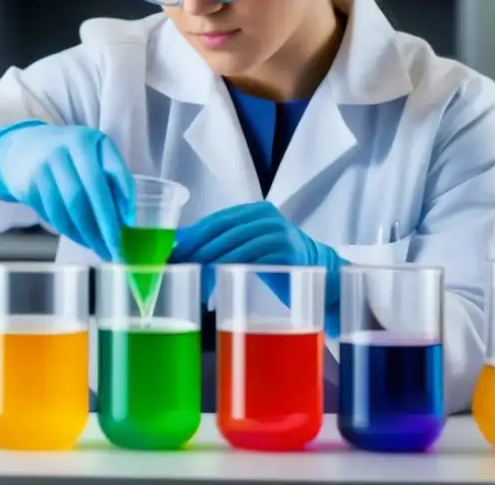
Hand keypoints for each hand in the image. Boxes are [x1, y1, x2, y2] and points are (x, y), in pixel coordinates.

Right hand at [0, 120, 134, 260]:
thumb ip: (115, 175)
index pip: (103, 177)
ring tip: (100, 249)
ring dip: (85, 236)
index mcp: (82, 142)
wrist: (26, 145)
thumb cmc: (72, 151)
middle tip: (115, 250)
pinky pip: (52, 216)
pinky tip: (82, 239)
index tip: (129, 224)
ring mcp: (40, 171)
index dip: (118, 202)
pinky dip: (70, 232)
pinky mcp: (28, 188)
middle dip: (101, 228)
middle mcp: (59, 154)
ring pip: (65, 212)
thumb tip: (126, 215)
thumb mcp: (97, 150)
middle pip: (82, 198)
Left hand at [170, 201, 345, 320]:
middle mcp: (267, 217)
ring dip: (208, 263)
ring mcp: (279, 233)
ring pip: (233, 245)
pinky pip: (249, 260)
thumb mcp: (252, 245)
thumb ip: (224, 242)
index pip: (216, 220)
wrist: (323, 274)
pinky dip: (228, 272)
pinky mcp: (286, 254)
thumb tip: (180, 245)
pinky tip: (215, 285)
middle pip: (222, 231)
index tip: (172, 253)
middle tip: (175, 267)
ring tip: (191, 278)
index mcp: (256, 210)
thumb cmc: (278, 261)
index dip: (192, 236)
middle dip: (195, 250)